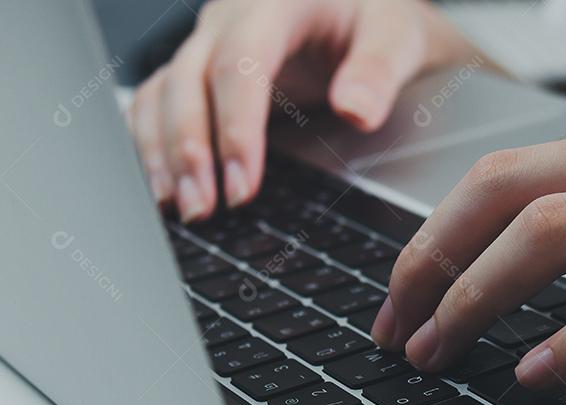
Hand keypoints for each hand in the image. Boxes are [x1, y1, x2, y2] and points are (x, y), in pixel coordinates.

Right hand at [129, 0, 479, 219]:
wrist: (364, 7)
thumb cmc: (377, 17)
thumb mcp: (397, 35)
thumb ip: (379, 70)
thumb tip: (356, 112)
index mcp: (275, 3)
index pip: (240, 65)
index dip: (236, 127)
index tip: (243, 184)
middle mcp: (230, 19)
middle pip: (188, 80)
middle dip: (190, 150)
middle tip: (202, 208)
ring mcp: (210, 43)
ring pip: (162, 93)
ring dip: (162, 152)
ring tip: (179, 206)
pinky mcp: (203, 69)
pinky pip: (159, 101)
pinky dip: (154, 143)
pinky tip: (164, 186)